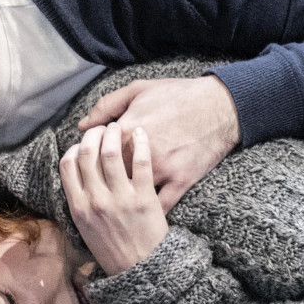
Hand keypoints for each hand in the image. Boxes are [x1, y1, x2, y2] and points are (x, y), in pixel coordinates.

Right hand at [60, 123, 167, 275]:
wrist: (140, 271)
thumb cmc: (112, 250)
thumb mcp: (85, 229)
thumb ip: (79, 202)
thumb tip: (77, 175)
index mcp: (78, 206)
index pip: (67, 164)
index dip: (74, 147)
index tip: (83, 143)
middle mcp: (95, 200)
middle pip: (87, 153)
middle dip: (93, 134)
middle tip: (102, 128)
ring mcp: (119, 198)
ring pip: (110, 153)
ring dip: (113, 133)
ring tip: (118, 127)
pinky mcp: (144, 198)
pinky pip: (140, 163)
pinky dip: (140, 143)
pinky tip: (140, 133)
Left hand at [78, 76, 239, 212]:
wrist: (220, 106)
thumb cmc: (177, 94)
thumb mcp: (138, 90)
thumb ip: (107, 106)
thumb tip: (83, 125)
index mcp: (126, 130)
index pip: (94, 153)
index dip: (90, 157)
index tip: (93, 159)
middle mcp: (140, 154)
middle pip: (109, 176)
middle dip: (103, 181)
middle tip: (104, 179)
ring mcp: (162, 170)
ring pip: (131, 193)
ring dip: (122, 197)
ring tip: (120, 194)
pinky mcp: (181, 181)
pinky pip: (161, 205)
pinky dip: (150, 212)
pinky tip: (140, 213)